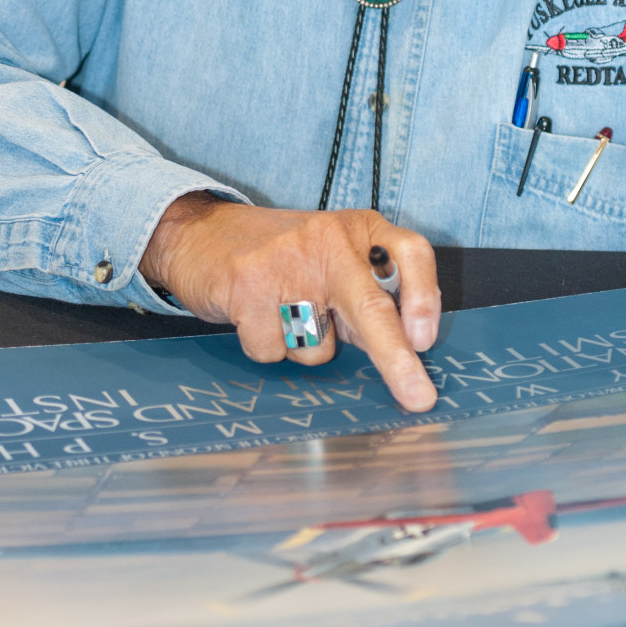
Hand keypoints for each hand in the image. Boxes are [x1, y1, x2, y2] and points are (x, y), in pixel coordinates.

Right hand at [140, 193, 439, 411]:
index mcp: (359, 229)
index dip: (424, 298)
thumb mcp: (334, 260)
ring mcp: (287, 261)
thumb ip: (368, 296)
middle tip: (417, 397)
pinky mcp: (248, 285)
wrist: (200, 232)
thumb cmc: (280, 257)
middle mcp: (329, 238)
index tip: (424, 341)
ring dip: (304, 349)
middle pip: (370, 307)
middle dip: (396, 360)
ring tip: (283, 313)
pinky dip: (266, 347)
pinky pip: (274, 352)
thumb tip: (404, 352)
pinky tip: (255, 315)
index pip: (410, 254)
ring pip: (318, 346)